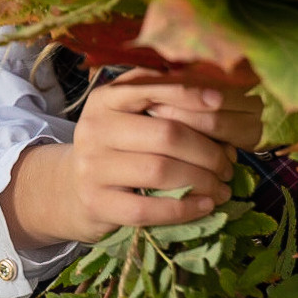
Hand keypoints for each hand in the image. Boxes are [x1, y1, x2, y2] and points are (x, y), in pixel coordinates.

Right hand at [1, 71, 262, 248]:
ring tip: (223, 186)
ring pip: (160, 171)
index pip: (153, 88)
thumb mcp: (126, 112)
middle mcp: (96, 127)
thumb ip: (160, 99)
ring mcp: (92, 167)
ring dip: (201, 180)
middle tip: (229, 162)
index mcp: (107, 97)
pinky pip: (147, 209)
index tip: (220, 102)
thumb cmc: (115, 144)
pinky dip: (183, 209)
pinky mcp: (96, 204)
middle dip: (207, 149)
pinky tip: (205, 206)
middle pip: (166, 133)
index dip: (189, 94)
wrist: (68, 188)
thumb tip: (218, 101)